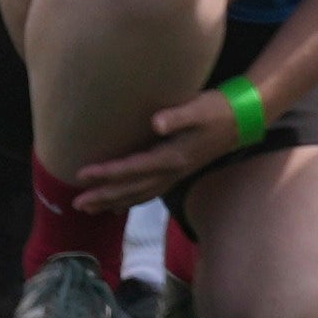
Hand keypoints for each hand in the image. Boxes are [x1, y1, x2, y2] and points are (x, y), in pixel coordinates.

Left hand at [65, 80, 257, 196]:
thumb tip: (157, 123)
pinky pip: (148, 192)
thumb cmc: (217, 110)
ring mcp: (174, 176)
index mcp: (172, 157)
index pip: (132, 168)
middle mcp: (171, 172)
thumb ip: (178, 116)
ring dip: (113, 202)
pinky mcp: (177, 173)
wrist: (241, 121)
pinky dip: (131, 200)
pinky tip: (119, 206)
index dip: (107, 173)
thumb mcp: (199, 108)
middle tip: (76, 204)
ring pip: (138, 195)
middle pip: (131, 189)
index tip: (82, 175)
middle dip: (103, 196)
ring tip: (90, 209)